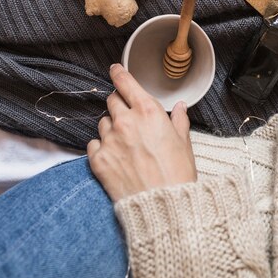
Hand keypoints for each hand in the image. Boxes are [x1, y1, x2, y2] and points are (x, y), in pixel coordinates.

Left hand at [87, 64, 196, 201]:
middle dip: (119, 103)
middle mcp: (126, 121)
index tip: (115, 70)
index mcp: (148, 111)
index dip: (118, 73)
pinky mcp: (98, 160)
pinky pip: (94, 144)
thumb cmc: (177, 174)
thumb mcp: (184, 142)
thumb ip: (179, 120)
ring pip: (103, 122)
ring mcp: (110, 140)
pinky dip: (102, 147)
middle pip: (112, 100)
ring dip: (111, 126)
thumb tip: (179, 107)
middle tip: (128, 115)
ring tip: (125, 142)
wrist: (162, 207)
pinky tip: (115, 156)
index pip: (125, 82)